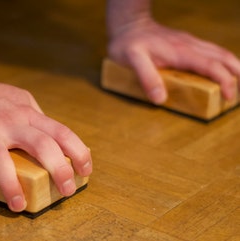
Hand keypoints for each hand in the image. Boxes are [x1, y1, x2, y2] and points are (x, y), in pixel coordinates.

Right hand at [0, 73, 91, 211]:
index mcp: (29, 114)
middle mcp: (12, 122)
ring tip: (19, 207)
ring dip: (12, 185)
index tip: (86, 170)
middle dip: (58, 169)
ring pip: (2, 159)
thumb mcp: (21, 101)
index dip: (78, 151)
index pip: (61, 132)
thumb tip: (53, 138)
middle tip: (67, 191)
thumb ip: (36, 118)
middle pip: (41, 145)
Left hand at [108, 18, 239, 103]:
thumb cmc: (128, 43)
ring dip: (231, 66)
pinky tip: (218, 69)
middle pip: (223, 57)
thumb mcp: (132, 60)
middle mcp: (189, 45)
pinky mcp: (185, 42)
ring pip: (219, 52)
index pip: (211, 66)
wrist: (128, 24)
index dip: (224, 81)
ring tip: (235, 82)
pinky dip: (220, 61)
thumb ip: (147, 77)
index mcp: (181, 52)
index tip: (228, 96)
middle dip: (236, 74)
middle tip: (236, 92)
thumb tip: (160, 99)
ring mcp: (189, 42)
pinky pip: (210, 51)